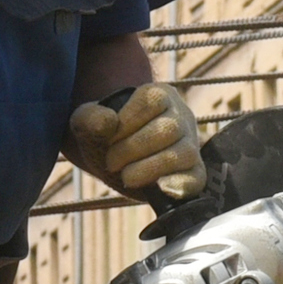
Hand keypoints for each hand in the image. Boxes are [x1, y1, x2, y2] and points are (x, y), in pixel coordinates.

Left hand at [69, 82, 205, 199]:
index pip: (153, 101)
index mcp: (159, 95)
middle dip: (134, 149)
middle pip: (169, 129)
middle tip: (111, 162)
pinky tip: (158, 188)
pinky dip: (179, 185)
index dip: (127, 123)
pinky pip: (197, 178)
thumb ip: (90, 119)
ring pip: (184, 153)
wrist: (112, 162)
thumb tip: (108, 121)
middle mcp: (180, 116)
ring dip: (150, 168)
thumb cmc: (103, 136)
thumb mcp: (86, 124)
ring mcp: (190, 144)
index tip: (108, 139)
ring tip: (126, 177)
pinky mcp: (193, 172)